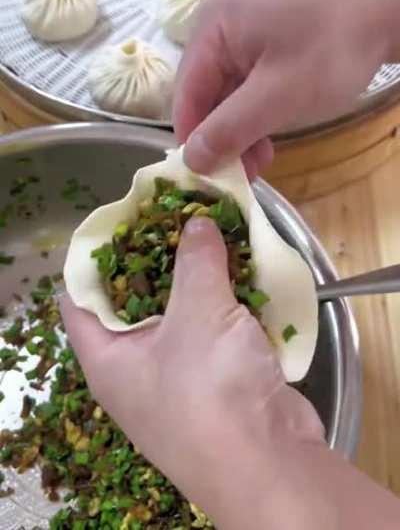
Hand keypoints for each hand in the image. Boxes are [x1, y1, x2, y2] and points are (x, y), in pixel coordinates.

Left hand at [61, 217, 323, 528]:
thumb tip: (197, 224)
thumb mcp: (198, 311)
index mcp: (108, 359)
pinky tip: (241, 272)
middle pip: (135, 303)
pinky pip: (214, 333)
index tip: (122, 222)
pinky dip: (226, 304)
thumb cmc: (211, 387)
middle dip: (157, 260)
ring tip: (210, 234)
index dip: (95, 258)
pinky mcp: (219, 382)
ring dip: (198, 279)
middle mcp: (137, 371)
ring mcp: (180, 379)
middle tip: (173, 220)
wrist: (271, 465)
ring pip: (181, 316)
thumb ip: (195, 260)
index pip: (81, 300)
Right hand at [173, 0, 399, 176]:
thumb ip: (229, 129)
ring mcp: (244, 27)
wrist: (390, 9)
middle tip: (241, 177)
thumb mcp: (278, 96)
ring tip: (260, 164)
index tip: (207, 180)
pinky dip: (255, 112)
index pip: (185, 95)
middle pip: (204, 93)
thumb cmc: (332, 48)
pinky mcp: (267, 36)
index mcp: (211, 26)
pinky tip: (269, 138)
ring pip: (228, 91)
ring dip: (240, 130)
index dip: (193, 140)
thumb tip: (191, 161)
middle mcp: (219, 23)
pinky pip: (248, 81)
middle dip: (221, 137)